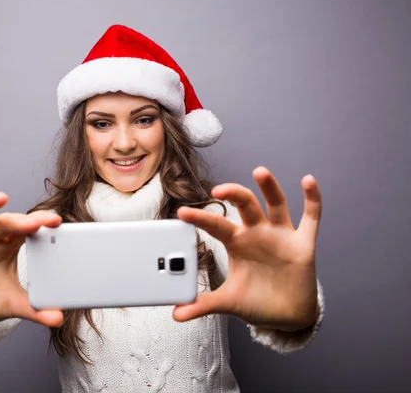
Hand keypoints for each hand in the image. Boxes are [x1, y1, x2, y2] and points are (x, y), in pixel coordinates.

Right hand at [0, 184, 63, 334]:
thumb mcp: (12, 304)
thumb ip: (36, 309)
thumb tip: (59, 319)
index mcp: (10, 246)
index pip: (28, 230)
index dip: (41, 224)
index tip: (57, 222)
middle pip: (6, 222)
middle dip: (22, 221)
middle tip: (38, 222)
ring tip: (0, 198)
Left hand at [174, 166, 321, 330]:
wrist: (286, 316)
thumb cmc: (257, 301)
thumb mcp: (228, 302)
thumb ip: (203, 304)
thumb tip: (176, 314)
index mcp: (238, 243)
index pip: (217, 225)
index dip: (200, 218)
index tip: (182, 213)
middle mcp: (258, 233)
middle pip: (245, 205)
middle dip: (233, 194)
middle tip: (218, 190)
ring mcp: (281, 236)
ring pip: (276, 204)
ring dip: (269, 188)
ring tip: (260, 172)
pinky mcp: (304, 244)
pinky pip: (311, 217)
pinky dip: (312, 199)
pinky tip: (309, 181)